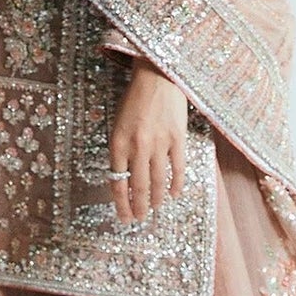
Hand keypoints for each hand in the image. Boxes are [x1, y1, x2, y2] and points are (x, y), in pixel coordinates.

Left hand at [107, 59, 188, 222]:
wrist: (157, 76)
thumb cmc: (134, 99)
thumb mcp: (117, 124)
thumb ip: (120, 150)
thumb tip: (125, 178)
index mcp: (118, 142)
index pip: (118, 182)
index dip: (120, 203)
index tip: (123, 217)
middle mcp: (137, 146)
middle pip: (137, 186)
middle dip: (137, 207)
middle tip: (138, 219)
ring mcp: (159, 144)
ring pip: (157, 181)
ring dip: (155, 199)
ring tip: (153, 209)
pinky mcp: (177, 139)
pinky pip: (177, 168)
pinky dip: (175, 184)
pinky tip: (173, 195)